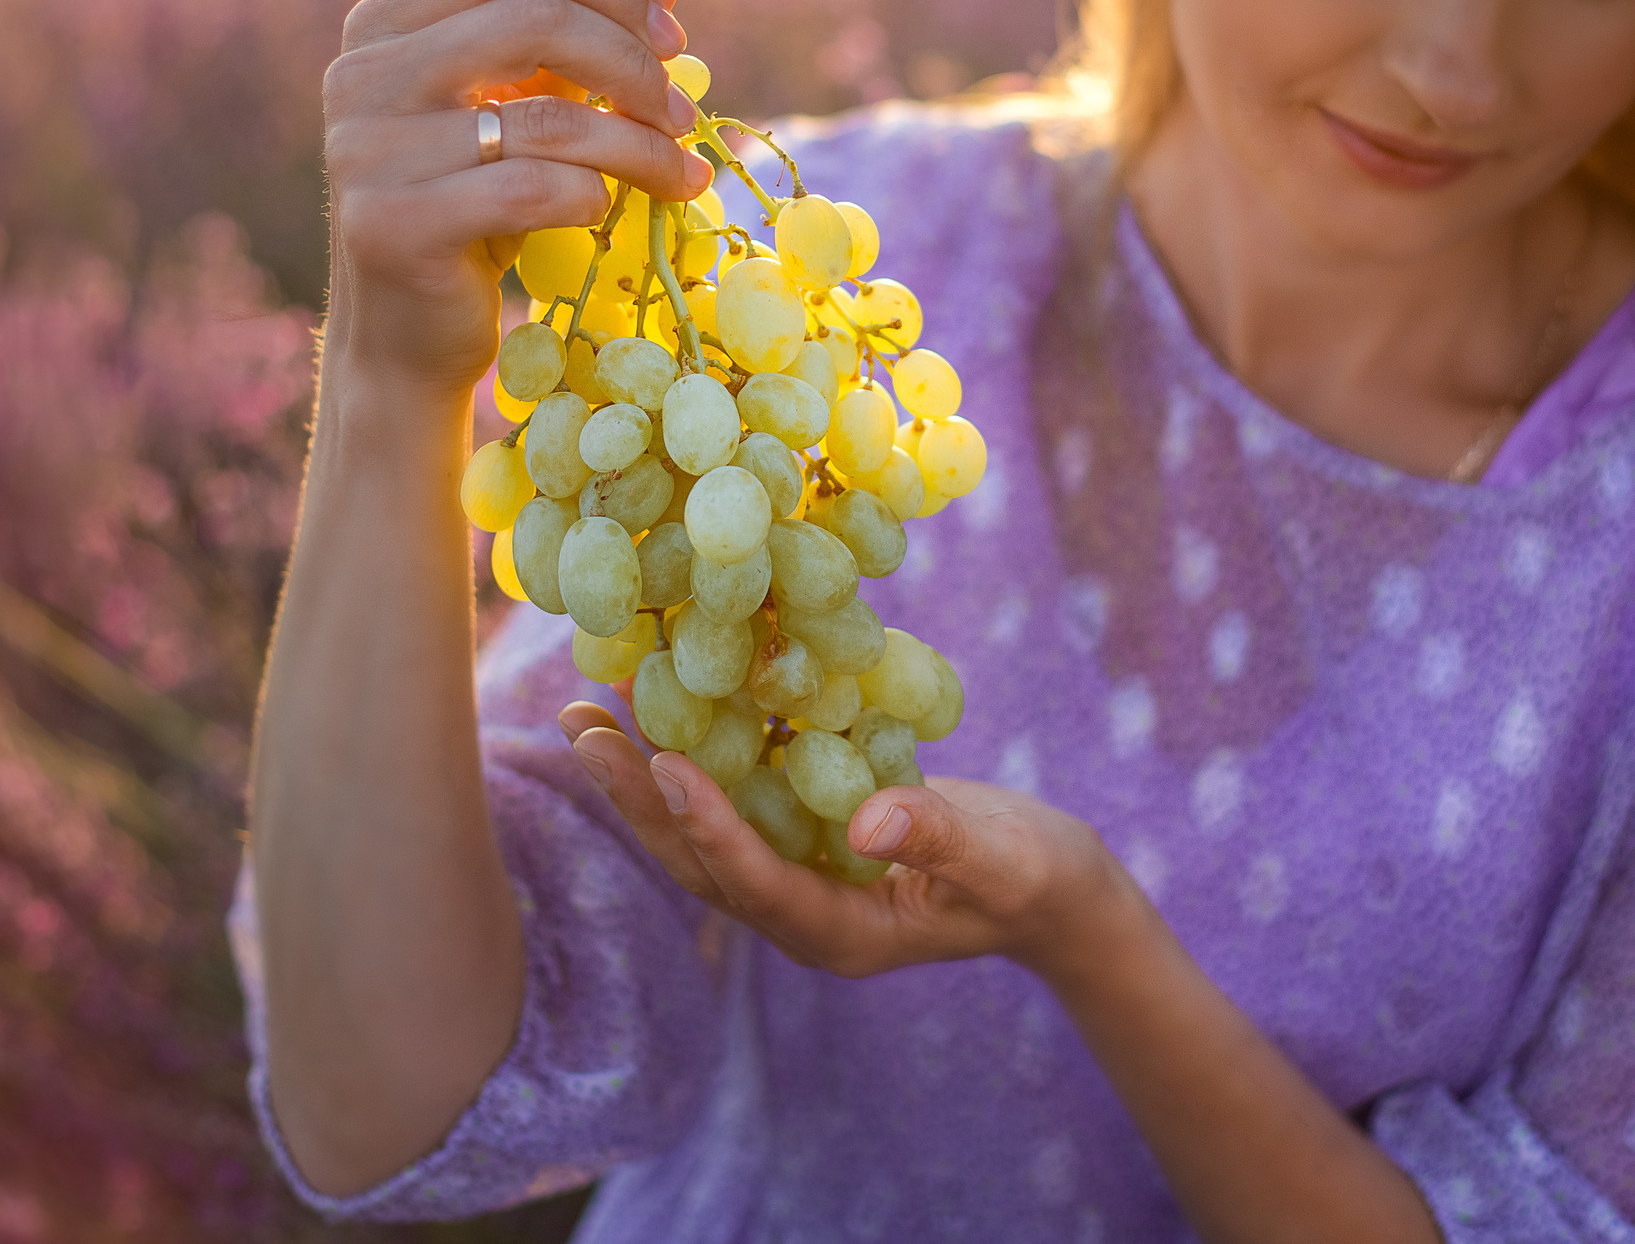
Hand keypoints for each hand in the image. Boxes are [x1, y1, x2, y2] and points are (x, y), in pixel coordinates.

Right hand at [321, 0, 713, 394]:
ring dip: (640, 146)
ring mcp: (366, 150)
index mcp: (385, 25)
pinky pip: (530, 190)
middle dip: (635, 66)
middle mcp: (361, 75)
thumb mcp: (532, 109)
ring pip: (547, 117)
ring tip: (684, 175)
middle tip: (686, 117)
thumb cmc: (478, 212)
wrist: (408, 341)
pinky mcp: (390, 225)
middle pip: (537, 19)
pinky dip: (593, 198)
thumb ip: (589, 25)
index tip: (675, 42)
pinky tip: (611, 214)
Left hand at [557, 702, 1142, 982]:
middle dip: (639, 799)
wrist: (1053, 890)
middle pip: (701, 862)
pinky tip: (663, 698)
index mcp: (842, 936)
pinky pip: (737, 800)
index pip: (758, 887)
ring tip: (587, 711)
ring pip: (704, 832)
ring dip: (644, 775)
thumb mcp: (1002, 859)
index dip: (709, 829)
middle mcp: (801, 914)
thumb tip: (867, 822)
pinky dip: (696, 753)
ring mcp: (799, 879)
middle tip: (581, 730)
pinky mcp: (806, 839)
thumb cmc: (1036, 877)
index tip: (664, 765)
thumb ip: (939, 840)